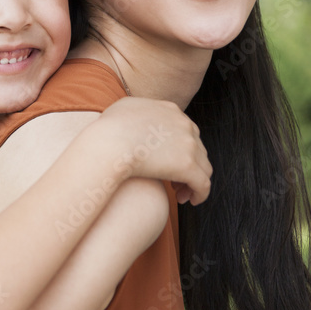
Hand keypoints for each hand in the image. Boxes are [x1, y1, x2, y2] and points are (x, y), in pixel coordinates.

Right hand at [97, 97, 211, 205]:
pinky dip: (200, 194)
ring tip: (180, 194)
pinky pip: (203, 184)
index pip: (185, 131)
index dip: (179, 149)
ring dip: (193, 181)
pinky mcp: (188, 166)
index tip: (168, 162)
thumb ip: (136, 112)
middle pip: (197, 149)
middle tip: (175, 182)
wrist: (108, 142)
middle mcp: (184, 124)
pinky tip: (190, 201)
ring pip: (203, 167)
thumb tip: (134, 120)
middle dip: (188, 166)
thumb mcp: (123, 109)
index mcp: (170, 110)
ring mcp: (189, 145)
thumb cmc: (108, 129)